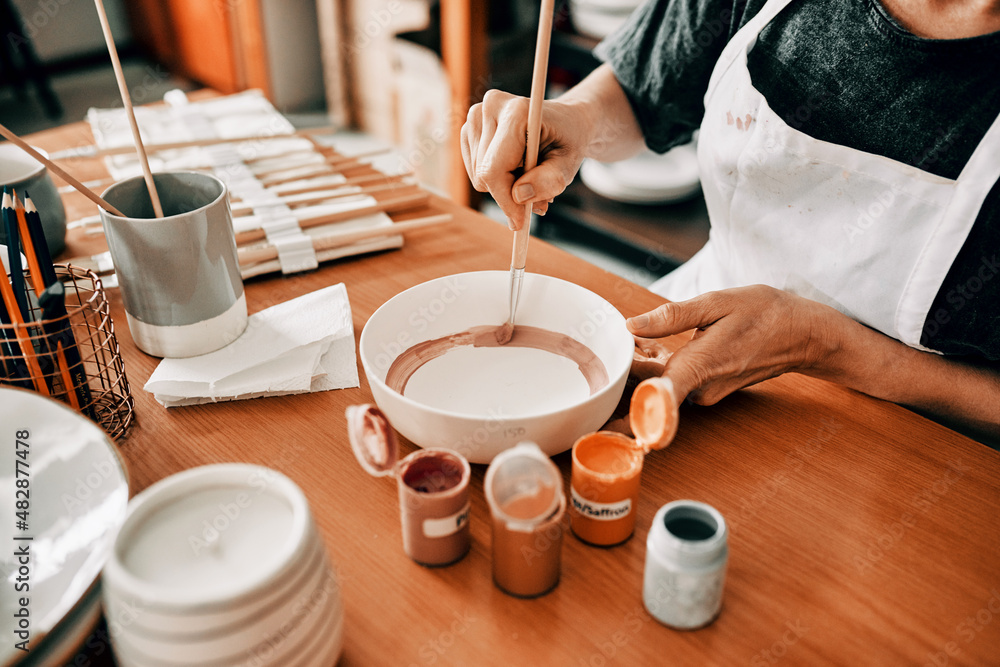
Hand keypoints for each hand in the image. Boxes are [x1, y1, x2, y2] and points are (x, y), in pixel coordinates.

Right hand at [461, 89, 588, 229]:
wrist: (565, 121)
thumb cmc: (568, 141)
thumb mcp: (569, 165)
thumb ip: (549, 181)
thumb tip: (519, 197)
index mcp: (517, 112)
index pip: (494, 170)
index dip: (505, 201)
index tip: (520, 221)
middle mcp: (491, 107)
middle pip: (484, 175)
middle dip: (509, 192)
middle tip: (536, 191)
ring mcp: (476, 115)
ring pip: (477, 175)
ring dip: (503, 184)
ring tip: (528, 171)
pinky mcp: (470, 127)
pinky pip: (475, 170)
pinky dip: (495, 176)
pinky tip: (515, 164)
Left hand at [626, 285, 843, 404]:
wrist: (802, 334)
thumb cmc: (764, 313)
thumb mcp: (716, 303)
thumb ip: (672, 316)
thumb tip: (632, 325)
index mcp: (697, 368)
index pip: (656, 399)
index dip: (630, 408)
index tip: (609, 412)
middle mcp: (699, 390)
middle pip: (648, 386)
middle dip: (627, 366)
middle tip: (617, 340)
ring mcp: (705, 394)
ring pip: (660, 383)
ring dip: (644, 364)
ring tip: (636, 337)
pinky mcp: (708, 391)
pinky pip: (675, 381)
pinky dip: (661, 365)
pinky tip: (655, 343)